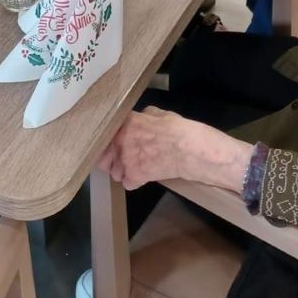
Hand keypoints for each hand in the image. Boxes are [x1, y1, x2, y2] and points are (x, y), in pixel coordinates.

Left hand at [98, 107, 250, 192]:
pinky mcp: (134, 177)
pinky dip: (135, 182)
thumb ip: (143, 117)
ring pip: (114, 171)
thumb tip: (140, 119)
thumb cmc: (178, 130)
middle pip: (107, 154)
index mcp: (127, 122)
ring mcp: (126, 160)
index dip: (111, 140)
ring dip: (124, 170)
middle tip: (129, 156)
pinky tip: (145, 176)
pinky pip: (127, 183)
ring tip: (139, 166)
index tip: (115, 144)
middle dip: (115, 156)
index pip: (107, 133)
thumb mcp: (159, 114)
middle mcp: (121, 140)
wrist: (190, 150)